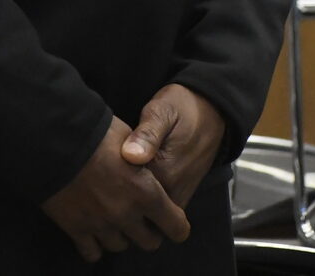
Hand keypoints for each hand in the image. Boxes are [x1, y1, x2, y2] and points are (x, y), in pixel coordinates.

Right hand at [41, 115, 190, 263]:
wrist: (56, 137)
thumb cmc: (96, 131)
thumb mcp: (129, 136)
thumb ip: (142, 157)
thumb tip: (147, 163)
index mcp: (145, 191)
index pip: (176, 226)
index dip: (176, 224)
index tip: (172, 220)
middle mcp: (126, 214)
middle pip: (149, 242)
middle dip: (149, 231)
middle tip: (142, 218)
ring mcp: (100, 224)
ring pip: (120, 246)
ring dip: (121, 235)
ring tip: (115, 218)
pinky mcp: (76, 229)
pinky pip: (92, 253)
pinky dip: (95, 244)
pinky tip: (94, 229)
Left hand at [121, 84, 225, 208]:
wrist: (211, 110)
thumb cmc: (183, 106)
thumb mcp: (162, 111)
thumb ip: (147, 134)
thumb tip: (130, 156)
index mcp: (165, 173)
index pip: (127, 191)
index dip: (110, 176)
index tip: (103, 158)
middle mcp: (173, 191)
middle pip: (135, 203)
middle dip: (119, 188)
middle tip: (109, 162)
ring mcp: (178, 196)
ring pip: (146, 208)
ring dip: (131, 193)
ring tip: (120, 166)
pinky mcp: (180, 194)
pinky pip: (157, 205)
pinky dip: (143, 194)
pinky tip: (134, 172)